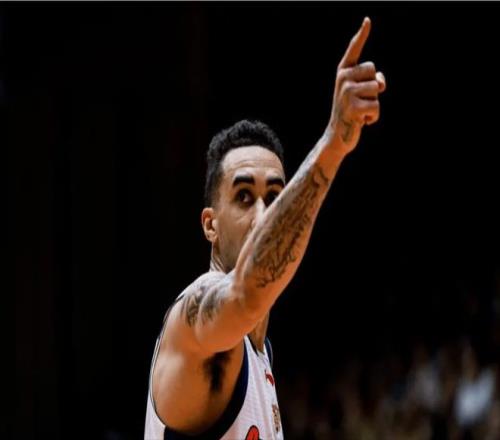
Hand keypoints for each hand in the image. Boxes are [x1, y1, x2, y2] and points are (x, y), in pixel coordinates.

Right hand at [326, 17, 385, 154]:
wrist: (337, 136)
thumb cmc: (350, 113)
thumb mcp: (359, 94)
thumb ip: (371, 81)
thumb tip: (380, 83)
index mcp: (343, 73)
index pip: (354, 50)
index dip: (361, 35)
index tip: (367, 20)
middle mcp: (343, 79)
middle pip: (374, 71)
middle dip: (374, 88)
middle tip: (360, 102)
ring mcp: (347, 92)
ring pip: (377, 89)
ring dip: (374, 104)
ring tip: (361, 111)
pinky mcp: (353, 107)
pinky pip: (376, 106)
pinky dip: (373, 117)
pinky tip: (362, 121)